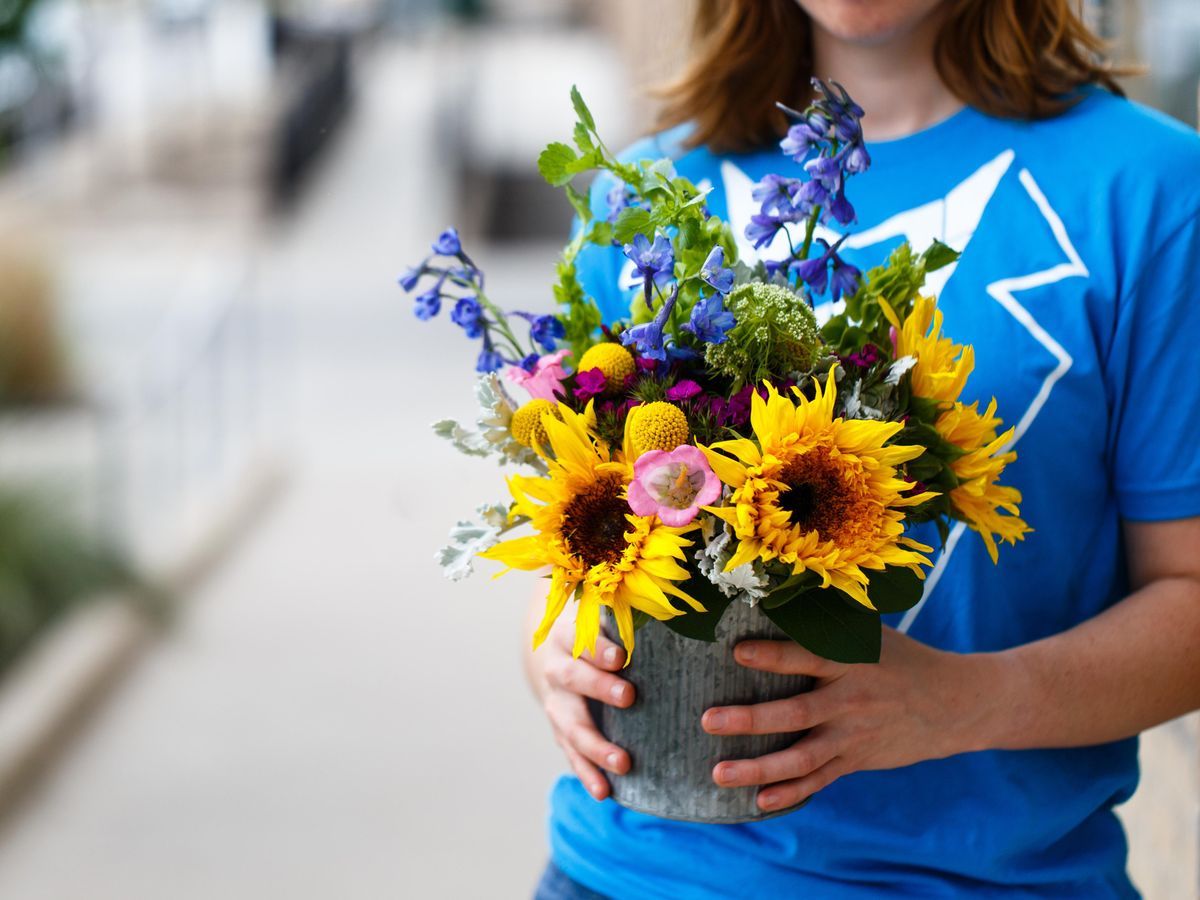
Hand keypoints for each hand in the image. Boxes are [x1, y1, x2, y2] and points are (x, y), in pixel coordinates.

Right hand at [525, 610, 633, 800]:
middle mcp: (557, 669)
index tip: (621, 658)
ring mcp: (556, 703)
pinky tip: (604, 792)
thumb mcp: (607, 622)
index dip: (600, 648)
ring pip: (570, 725)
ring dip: (595, 746)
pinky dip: (586, 773)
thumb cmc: (600, 637)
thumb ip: (632, 620)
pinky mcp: (560, 731)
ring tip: (623, 763)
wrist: (560, 655)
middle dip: (599, 688)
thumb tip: (684, 613)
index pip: (582, 640)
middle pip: (573, 678)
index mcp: (569, 637)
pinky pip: (571, 754)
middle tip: (629, 697)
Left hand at [701, 627, 994, 811]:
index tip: (736, 651)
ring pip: (801, 757)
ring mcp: (853, 735)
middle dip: (749, 720)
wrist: (955, 703)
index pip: (806, 656)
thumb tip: (775, 595)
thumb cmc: (900, 658)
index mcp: (849, 660)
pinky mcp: (857, 759)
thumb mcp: (870, 634)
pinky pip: (819, 779)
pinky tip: (760, 801)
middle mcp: (849, 700)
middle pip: (794, 714)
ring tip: (718, 773)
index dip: (772, 655)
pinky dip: (791, 792)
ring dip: (758, 768)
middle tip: (708, 721)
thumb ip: (827, 624)